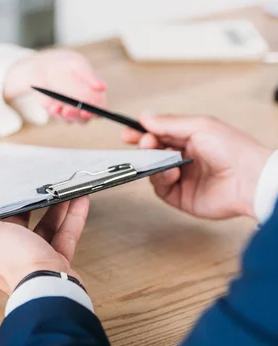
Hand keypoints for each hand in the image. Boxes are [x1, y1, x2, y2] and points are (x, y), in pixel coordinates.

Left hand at [0, 191, 88, 293]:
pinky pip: (65, 234)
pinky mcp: (55, 260)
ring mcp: (34, 257)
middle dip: (26, 204)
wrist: (49, 288)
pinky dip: (73, 218)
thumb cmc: (15, 263)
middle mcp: (10, 253)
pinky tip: (80, 201)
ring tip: (62, 189)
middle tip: (33, 186)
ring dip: (55, 207)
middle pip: (16, 223)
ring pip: (45, 227)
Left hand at [4, 49, 106, 123]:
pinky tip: (53, 106)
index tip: (89, 110)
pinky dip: (56, 112)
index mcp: (94, 92)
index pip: (101, 107)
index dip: (98, 112)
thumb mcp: (77, 64)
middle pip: (87, 117)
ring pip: (73, 119)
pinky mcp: (58, 111)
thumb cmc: (65, 62)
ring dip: (68, 116)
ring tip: (60, 107)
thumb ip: (90, 76)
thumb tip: (103, 87)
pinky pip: (58, 116)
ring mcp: (71, 109)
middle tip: (74, 111)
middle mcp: (84, 103)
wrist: (43, 65)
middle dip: (81, 116)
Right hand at [121, 114, 272, 219]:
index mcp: (191, 139)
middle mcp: (185, 158)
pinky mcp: (180, 197)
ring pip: (152, 171)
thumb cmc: (234, 149)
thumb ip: (169, 123)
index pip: (159, 134)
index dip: (142, 133)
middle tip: (143, 143)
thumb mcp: (199, 126)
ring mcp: (182, 178)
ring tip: (164, 160)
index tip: (128, 132)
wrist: (249, 180)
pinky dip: (161, 180)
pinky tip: (172, 174)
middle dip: (145, 147)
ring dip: (154, 164)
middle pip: (152, 153)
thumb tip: (145, 117)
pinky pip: (159, 188)